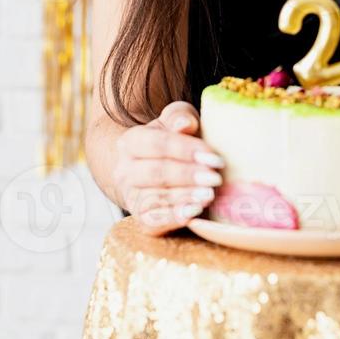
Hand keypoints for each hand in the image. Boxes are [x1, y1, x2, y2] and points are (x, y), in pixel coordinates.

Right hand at [111, 100, 224, 236]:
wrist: (160, 172)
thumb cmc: (175, 142)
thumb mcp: (178, 122)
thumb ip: (180, 117)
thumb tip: (185, 124)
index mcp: (131, 141)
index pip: (156, 144)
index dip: (185, 150)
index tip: (213, 157)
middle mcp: (124, 170)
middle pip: (155, 173)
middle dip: (187, 176)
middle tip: (215, 178)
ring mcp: (130, 196)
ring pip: (155, 198)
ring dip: (184, 197)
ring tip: (209, 195)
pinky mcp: (141, 218)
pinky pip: (153, 222)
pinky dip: (174, 218)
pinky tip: (194, 212)